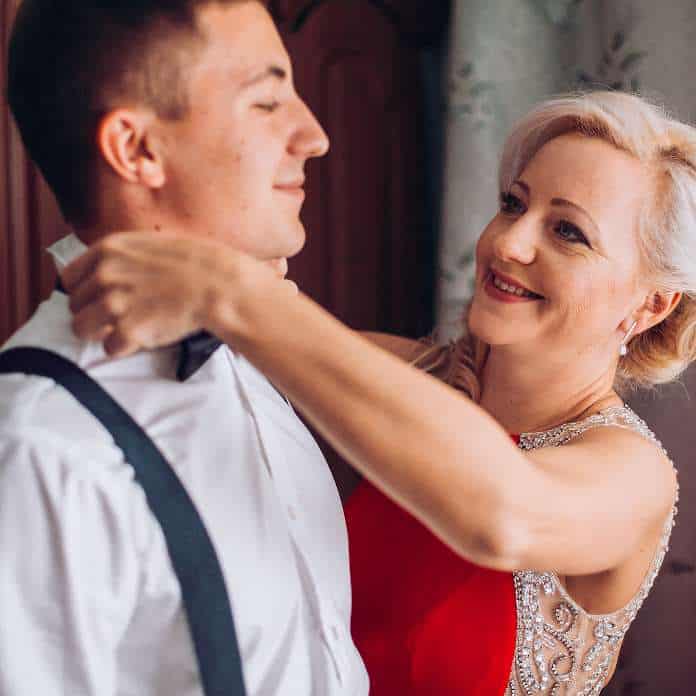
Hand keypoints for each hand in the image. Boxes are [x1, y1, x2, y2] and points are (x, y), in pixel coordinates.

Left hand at [61, 231, 294, 357]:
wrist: (218, 284)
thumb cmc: (195, 264)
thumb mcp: (150, 244)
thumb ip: (121, 256)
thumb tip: (105, 272)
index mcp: (108, 250)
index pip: (70, 277)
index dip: (83, 291)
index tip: (96, 299)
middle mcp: (105, 275)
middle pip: (74, 305)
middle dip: (93, 314)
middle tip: (117, 318)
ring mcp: (114, 303)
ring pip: (82, 329)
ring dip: (102, 333)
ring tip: (126, 330)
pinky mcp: (129, 330)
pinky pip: (110, 348)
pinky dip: (124, 347)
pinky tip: (143, 337)